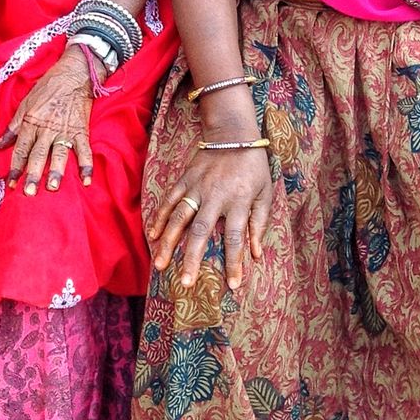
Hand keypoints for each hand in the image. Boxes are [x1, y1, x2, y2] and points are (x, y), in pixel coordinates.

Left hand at [0, 47, 94, 193]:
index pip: (21, 149)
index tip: (10, 184)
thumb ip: (13, 126)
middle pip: (38, 155)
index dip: (15, 167)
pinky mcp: (81, 130)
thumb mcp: (25, 103)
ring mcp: (65, 131)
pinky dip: (86, 165)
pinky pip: (84, 151)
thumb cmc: (47, 88)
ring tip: (52, 187)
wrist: (73, 74)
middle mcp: (47, 129)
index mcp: (31, 123)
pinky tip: (86, 180)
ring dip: (56, 171)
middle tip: (28, 192)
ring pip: (59, 154)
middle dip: (33, 174)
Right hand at [148, 146, 272, 292]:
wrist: (233, 134)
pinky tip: (153, 235)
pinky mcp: (185, 179)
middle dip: (193, 259)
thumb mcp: (265, 193)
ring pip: (179, 218)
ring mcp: (197, 187)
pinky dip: (160, 217)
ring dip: (169, 242)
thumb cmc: (253, 167)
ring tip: (160, 264)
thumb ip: (260, 223)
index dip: (235, 262)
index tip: (233, 285)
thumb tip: (256, 254)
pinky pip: (169, 200)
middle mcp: (215, 196)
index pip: (236, 238)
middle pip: (201, 232)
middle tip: (186, 283)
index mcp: (239, 201)